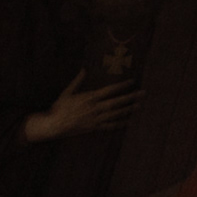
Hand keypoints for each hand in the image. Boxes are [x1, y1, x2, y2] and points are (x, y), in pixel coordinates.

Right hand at [22, 72, 141, 142]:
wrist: (53, 125)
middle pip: (116, 102)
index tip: (132, 81)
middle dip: (131, 97)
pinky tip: (128, 121)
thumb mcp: (67, 92)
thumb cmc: (59, 108)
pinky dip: (120, 124)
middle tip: (143, 93)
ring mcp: (95, 119)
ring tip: (139, 105)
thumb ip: (77, 81)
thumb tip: (84, 69)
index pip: (109, 90)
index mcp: (89, 98)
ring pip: (115, 114)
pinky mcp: (93, 128)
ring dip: (128, 109)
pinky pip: (109, 126)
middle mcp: (94, 108)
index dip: (122, 85)